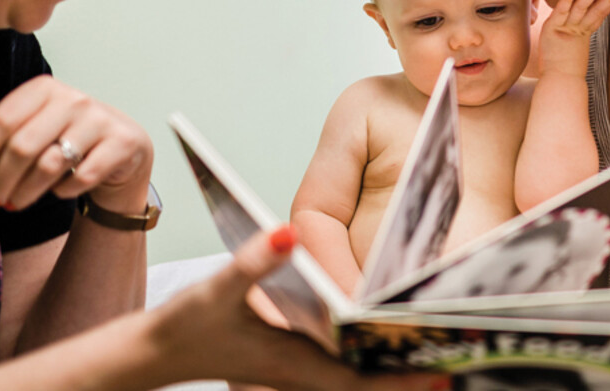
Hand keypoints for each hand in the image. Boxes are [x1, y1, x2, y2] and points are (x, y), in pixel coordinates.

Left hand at [0, 75, 152, 213]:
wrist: (123, 146)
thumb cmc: (72, 138)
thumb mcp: (35, 132)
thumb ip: (0, 144)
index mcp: (44, 89)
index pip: (1, 121)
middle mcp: (72, 100)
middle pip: (22, 146)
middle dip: (1, 180)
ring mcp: (99, 120)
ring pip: (49, 165)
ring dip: (26, 191)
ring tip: (17, 202)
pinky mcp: (120, 143)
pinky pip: (81, 177)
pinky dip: (64, 190)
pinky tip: (60, 189)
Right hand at [156, 227, 447, 390]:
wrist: (153, 353)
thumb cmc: (183, 328)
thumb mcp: (214, 292)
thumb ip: (250, 263)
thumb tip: (287, 234)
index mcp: (294, 365)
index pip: (361, 380)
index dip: (402, 379)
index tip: (444, 372)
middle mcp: (304, 374)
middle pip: (368, 381)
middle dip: (409, 373)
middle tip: (457, 354)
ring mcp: (300, 370)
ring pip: (357, 375)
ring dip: (391, 363)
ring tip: (435, 341)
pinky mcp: (293, 360)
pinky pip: (342, 365)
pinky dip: (366, 354)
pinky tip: (382, 330)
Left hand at [539, 0, 609, 78]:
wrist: (559, 82)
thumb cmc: (563, 70)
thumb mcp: (571, 51)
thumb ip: (574, 40)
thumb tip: (574, 36)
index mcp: (582, 34)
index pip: (598, 15)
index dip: (609, 4)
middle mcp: (577, 30)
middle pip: (594, 11)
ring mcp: (565, 29)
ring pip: (580, 8)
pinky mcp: (552, 29)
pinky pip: (561, 11)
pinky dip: (566, 0)